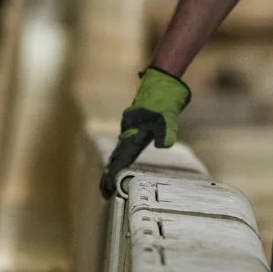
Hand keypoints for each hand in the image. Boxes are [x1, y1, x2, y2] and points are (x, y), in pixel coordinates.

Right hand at [100, 68, 190, 197]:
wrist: (163, 80)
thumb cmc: (164, 98)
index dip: (113, 175)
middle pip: (117, 156)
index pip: (121, 158)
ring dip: (115, 165)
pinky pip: (126, 144)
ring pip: (120, 150)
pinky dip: (122, 156)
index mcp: (133, 132)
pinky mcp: (137, 124)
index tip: (106, 189)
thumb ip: (166, 131)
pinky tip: (123, 160)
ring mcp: (132, 127)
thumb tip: (163, 145)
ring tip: (110, 181)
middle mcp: (129, 130)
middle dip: (110, 174)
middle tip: (105, 191)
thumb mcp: (168, 115)